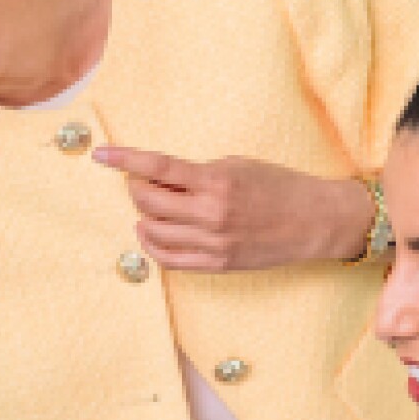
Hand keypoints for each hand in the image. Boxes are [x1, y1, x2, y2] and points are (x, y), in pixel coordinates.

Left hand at [94, 147, 373, 271]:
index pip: (157, 167)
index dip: (125, 159)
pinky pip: (168, 260)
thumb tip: (154, 176)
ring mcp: (213, 243)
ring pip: (153, 232)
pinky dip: (151, 244)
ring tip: (150, 205)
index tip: (102, 155)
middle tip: (139, 180)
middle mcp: (211, 214)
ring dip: (142, 216)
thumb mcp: (236, 165)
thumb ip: (195, 172)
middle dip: (135, 187)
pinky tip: (151, 231)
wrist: (316, 220)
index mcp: (216, 182)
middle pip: (148, 201)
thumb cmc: (278, 186)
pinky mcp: (217, 264)